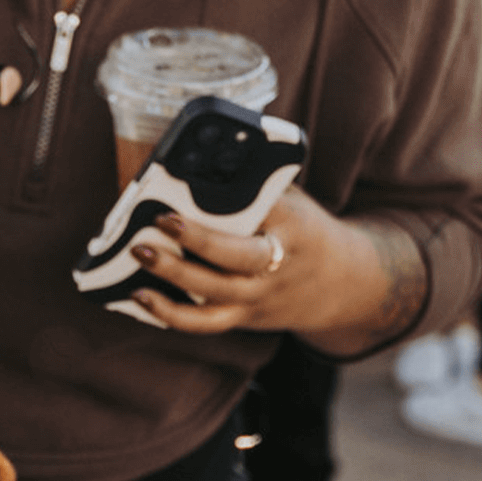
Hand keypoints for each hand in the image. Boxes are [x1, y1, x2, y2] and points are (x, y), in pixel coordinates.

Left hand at [127, 187, 425, 347]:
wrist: (342, 283)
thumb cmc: (302, 228)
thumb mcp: (291, 200)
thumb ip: (256, 186)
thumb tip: (198, 158)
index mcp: (293, 225)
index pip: (266, 209)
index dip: (235, 198)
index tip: (199, 183)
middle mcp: (279, 263)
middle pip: (240, 257)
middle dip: (199, 239)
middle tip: (160, 220)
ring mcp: (262, 295)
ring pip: (217, 293)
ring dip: (175, 275)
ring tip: (139, 254)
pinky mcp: (246, 316)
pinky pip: (207, 322)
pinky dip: (171, 314)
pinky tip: (140, 297)